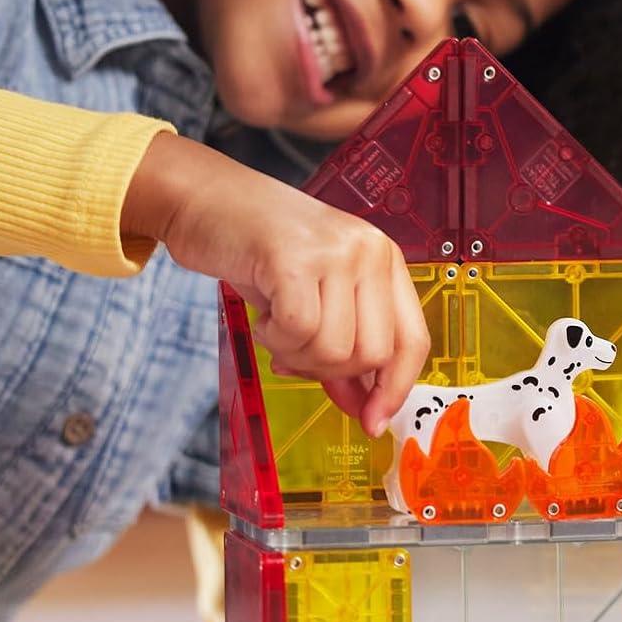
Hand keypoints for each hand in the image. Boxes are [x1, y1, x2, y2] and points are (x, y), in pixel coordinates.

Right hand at [122, 132, 428, 436]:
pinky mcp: (295, 258)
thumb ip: (342, 348)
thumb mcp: (315, 297)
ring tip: (275, 326)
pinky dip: (274, 339)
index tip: (371, 421)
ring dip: (296, 354)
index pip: (413, 339)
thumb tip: (364, 410)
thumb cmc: (261, 251)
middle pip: (373, 353)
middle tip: (293, 352)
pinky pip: (297, 330)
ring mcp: (336, 252)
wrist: (207, 199)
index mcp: (385, 261)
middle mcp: (371, 252)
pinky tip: (263, 316)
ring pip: (334, 348)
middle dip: (328, 371)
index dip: (394, 388)